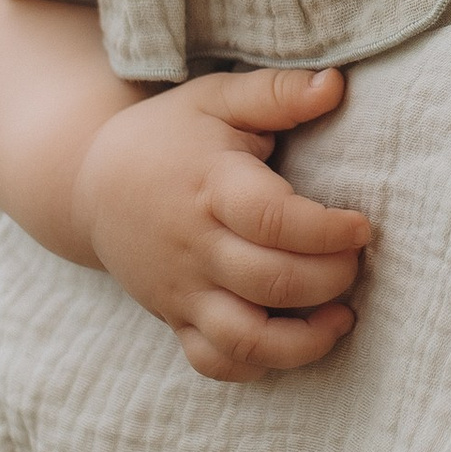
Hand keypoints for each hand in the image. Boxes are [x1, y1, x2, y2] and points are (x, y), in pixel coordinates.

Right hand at [73, 68, 370, 382]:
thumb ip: (277, 92)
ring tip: (342, 316)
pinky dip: (258, 366)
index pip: (273, 220)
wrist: (88, 185)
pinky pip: (214, 363)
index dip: (327, 231)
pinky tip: (295, 341)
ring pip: (245, 339)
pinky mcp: (175, 319)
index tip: (362, 226)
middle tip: (356, 260)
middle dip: (331, 278)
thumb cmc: (170, 137)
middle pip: (271, 282)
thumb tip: (336, 85)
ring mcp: (182, 290)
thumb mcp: (217, 99)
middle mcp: (194, 246)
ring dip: (305, 341)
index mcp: (210, 186)